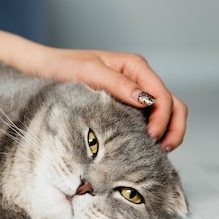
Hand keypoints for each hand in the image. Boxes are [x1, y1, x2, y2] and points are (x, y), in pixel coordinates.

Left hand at [33, 48, 187, 151]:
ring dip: (167, 131)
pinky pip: (148, 118)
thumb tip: (145, 99)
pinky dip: (153, 132)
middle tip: (162, 150)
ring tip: (156, 152)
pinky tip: (143, 146)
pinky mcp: (125, 104)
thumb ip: (118, 84)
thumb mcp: (89, 72)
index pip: (162, 95)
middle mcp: (138, 78)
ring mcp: (133, 92)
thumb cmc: (64, 67)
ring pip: (165, 112)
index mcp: (135, 66)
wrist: (45, 67)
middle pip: (172, 104)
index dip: (162, 118)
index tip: (149, 138)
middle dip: (173, 128)